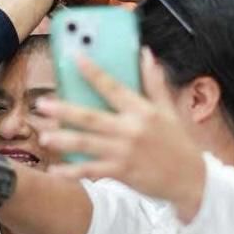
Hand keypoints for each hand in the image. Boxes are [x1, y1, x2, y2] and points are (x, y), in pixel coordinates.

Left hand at [37, 50, 206, 218]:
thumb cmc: (178, 143)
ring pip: (88, 144)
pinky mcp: (122, 172)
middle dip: (65, 110)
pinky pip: (92, 171)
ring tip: (43, 136)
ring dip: (64, 140)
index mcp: (143, 110)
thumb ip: (154, 83)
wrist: (191, 180)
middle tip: (42, 103)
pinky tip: (55, 170)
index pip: (113, 87)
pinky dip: (73, 172)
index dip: (93, 72)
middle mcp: (131, 129)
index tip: (75, 58)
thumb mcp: (169, 110)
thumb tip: (146, 54)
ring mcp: (125, 152)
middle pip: (92, 117)